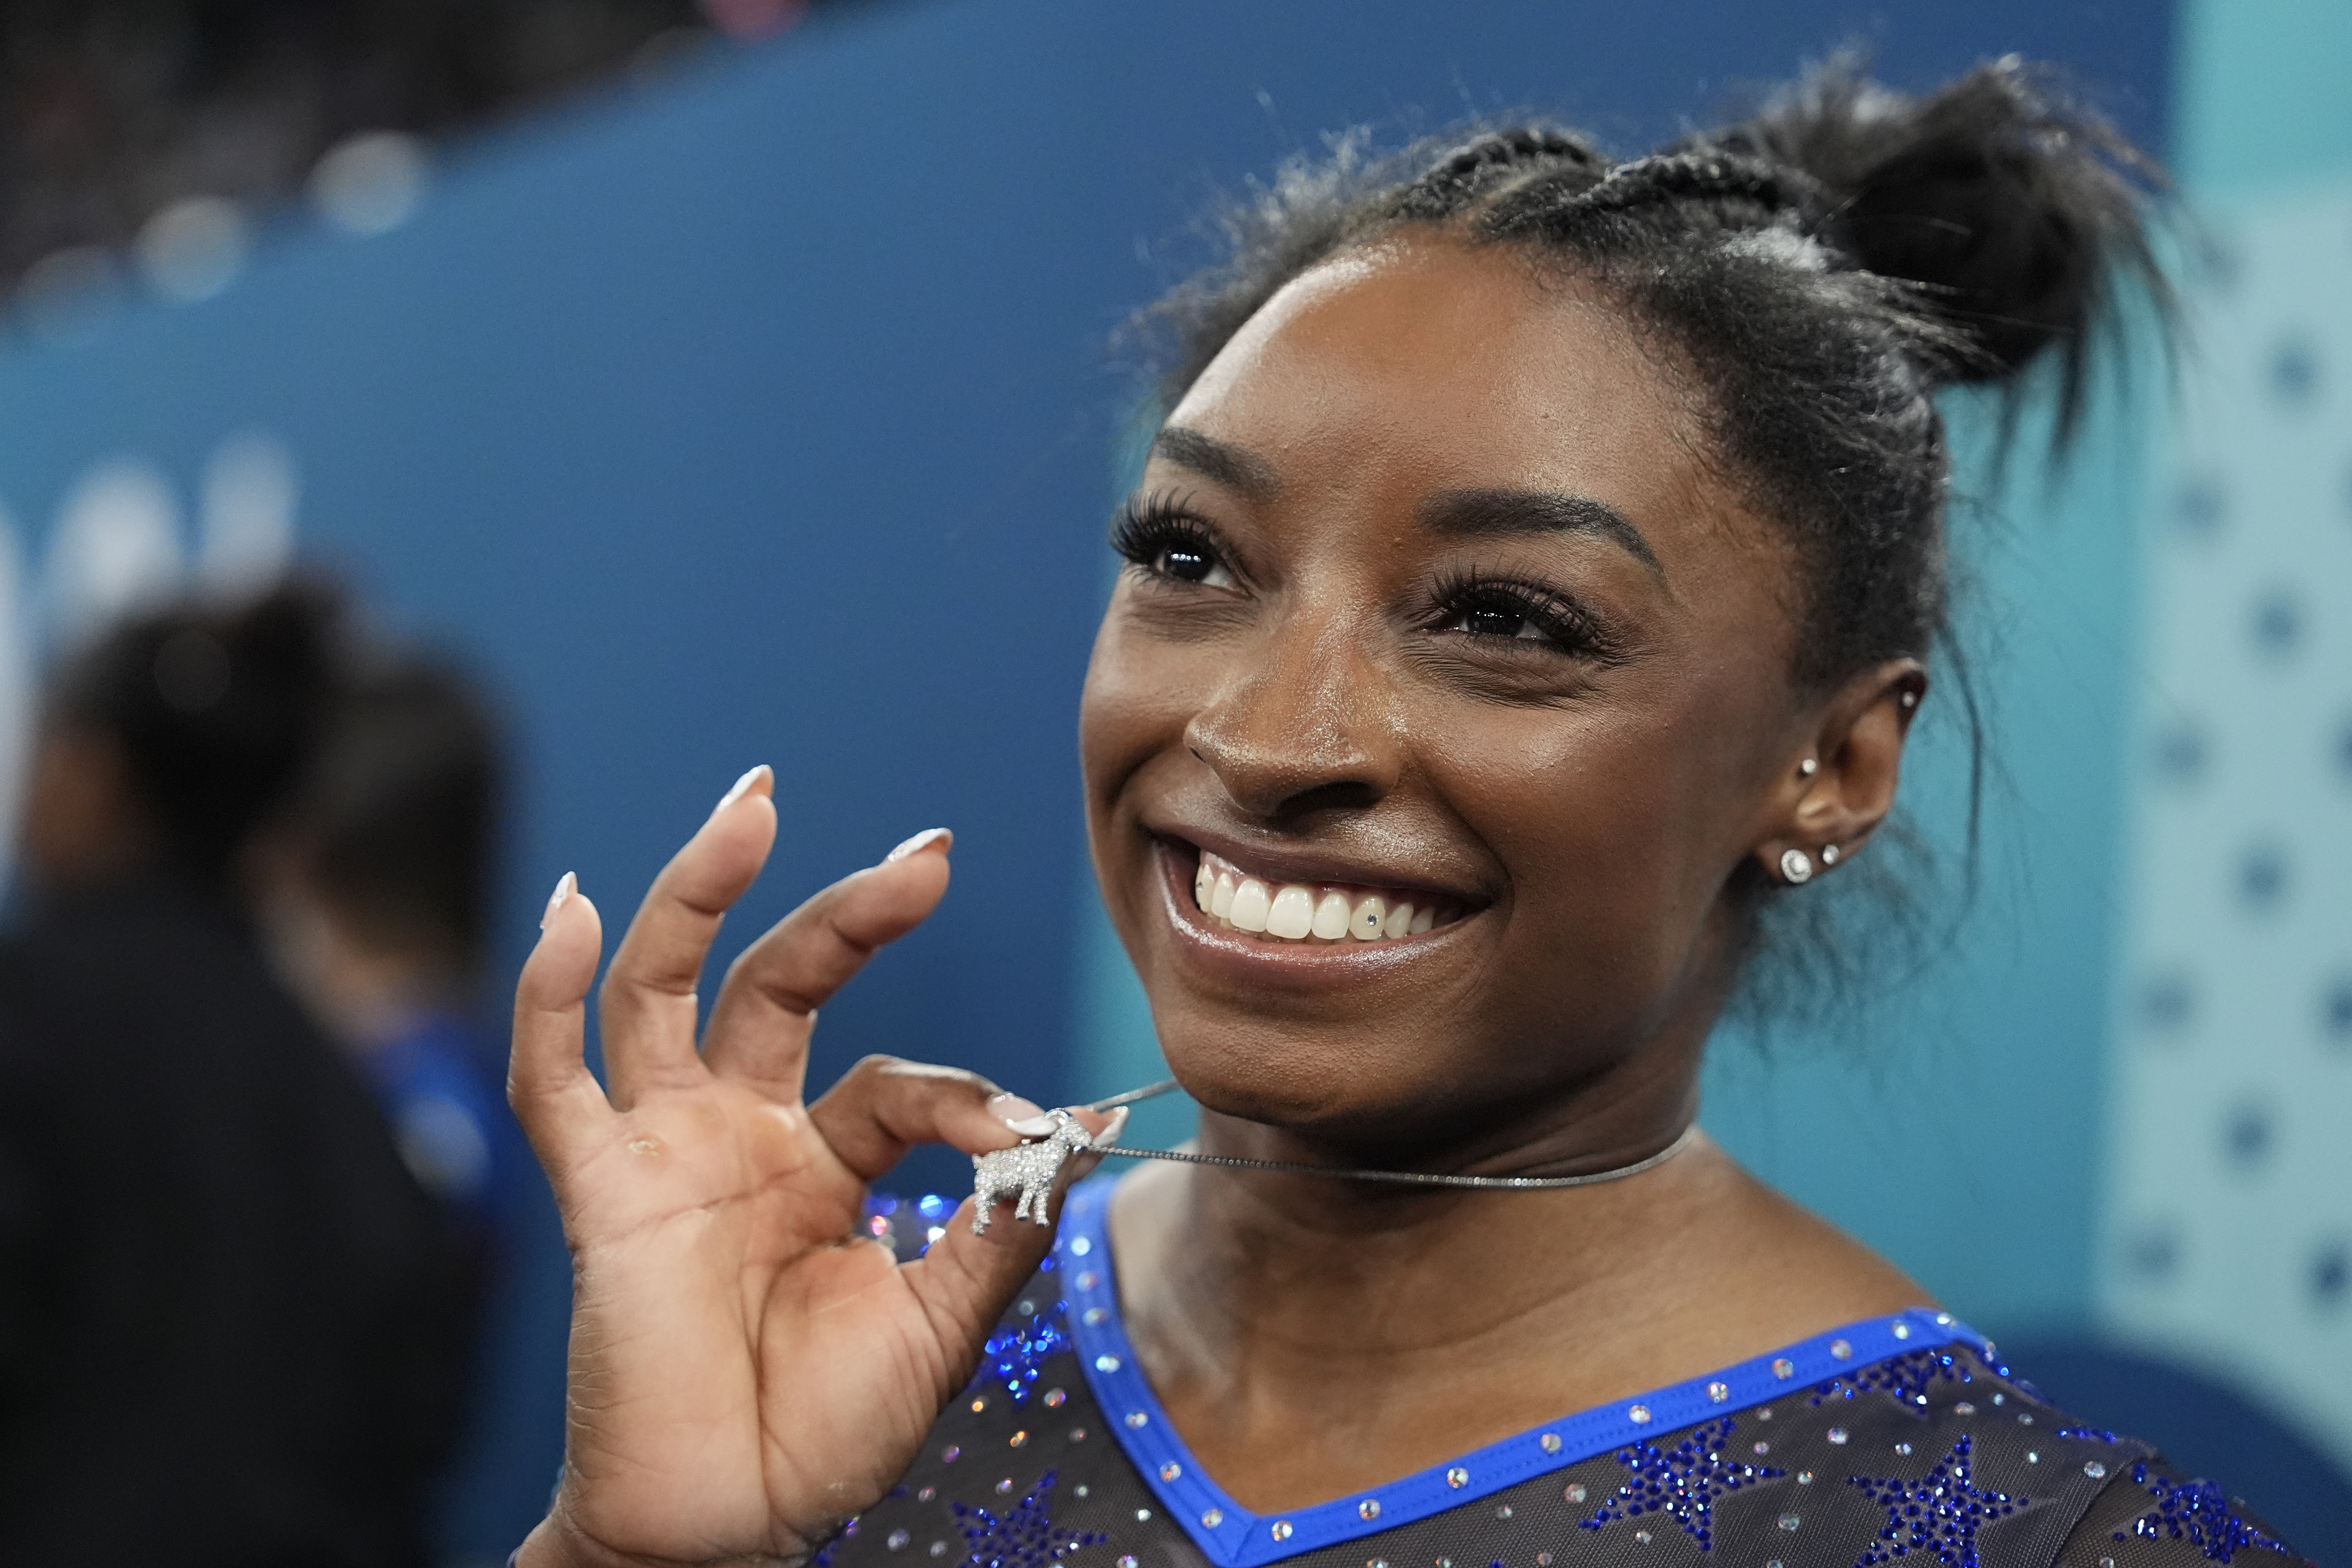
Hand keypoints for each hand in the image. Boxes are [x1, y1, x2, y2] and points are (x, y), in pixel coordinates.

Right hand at [509, 768, 1107, 1567]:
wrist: (734, 1526)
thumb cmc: (827, 1432)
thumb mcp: (945, 1320)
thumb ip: (1004, 1219)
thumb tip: (1086, 1124)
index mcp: (825, 1160)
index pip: (902, 1079)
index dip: (971, 1094)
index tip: (1035, 1129)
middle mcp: (741, 1130)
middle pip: (784, 980)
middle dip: (850, 910)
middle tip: (928, 853)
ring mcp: (665, 1149)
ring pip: (664, 987)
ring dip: (701, 889)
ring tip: (753, 803)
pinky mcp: (600, 1190)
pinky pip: (553, 1080)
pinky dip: (550, 994)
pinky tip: (570, 912)